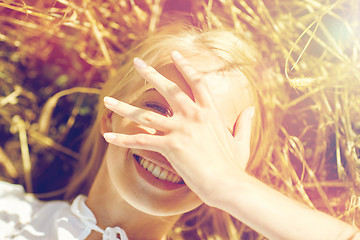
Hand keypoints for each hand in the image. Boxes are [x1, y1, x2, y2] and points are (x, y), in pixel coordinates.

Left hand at [103, 51, 254, 204]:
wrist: (229, 184)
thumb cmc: (234, 166)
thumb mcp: (242, 142)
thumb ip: (244, 123)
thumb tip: (250, 109)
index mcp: (210, 112)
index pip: (197, 82)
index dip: (186, 66)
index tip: (175, 54)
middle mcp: (194, 116)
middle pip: (169, 89)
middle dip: (151, 74)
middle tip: (137, 63)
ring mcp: (182, 129)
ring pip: (146, 114)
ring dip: (124, 107)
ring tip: (107, 100)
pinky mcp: (172, 145)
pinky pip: (141, 141)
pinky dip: (123, 139)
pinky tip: (107, 136)